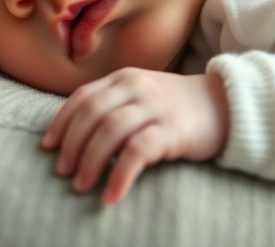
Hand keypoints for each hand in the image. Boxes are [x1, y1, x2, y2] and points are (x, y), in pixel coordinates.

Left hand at [40, 68, 229, 204]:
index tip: (47, 147)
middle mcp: (136, 86)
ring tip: (81, 186)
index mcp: (124, 78)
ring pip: (109, 131)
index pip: (82, 97)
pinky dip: (119, 175)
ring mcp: (155, 106)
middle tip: (62, 171)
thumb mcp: (142, 95)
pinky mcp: (172, 129)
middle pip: (90, 113)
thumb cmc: (176, 107)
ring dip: (90, 161)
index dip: (61, 123)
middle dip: (72, 145)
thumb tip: (74, 137)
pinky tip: (111, 195)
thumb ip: (113, 105)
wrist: (227, 105)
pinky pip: (137, 152)